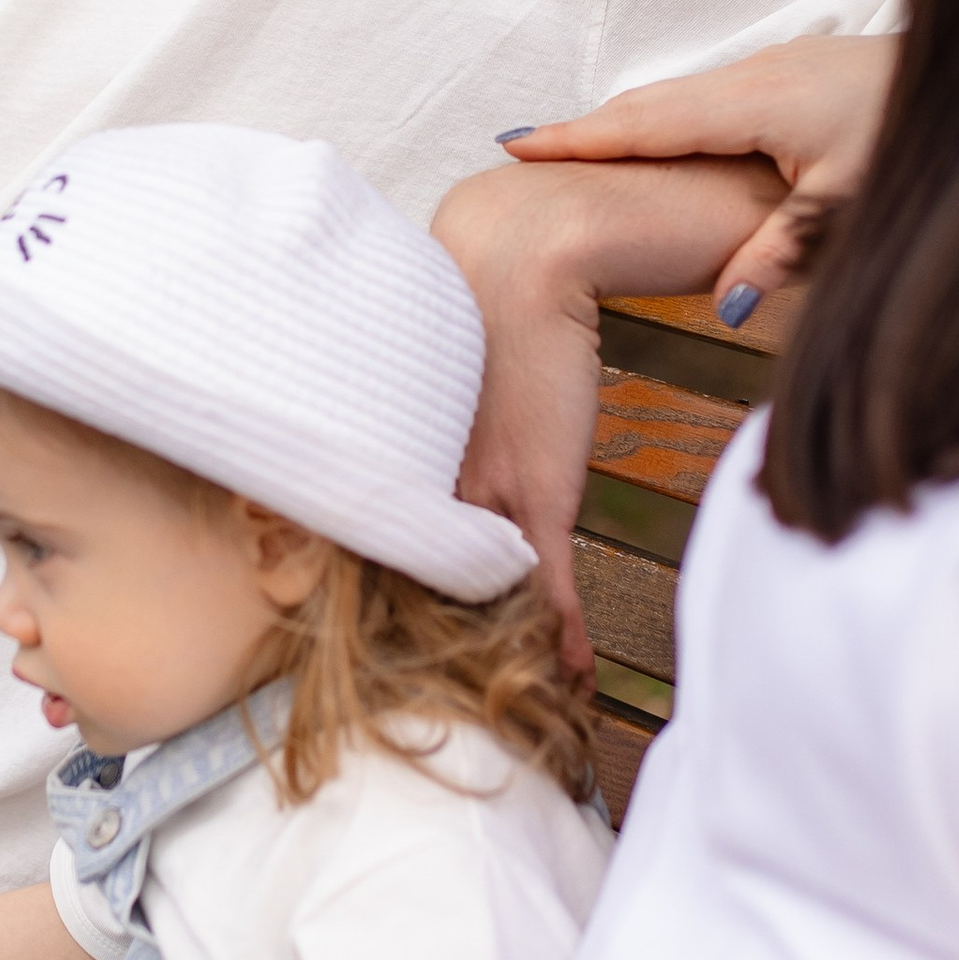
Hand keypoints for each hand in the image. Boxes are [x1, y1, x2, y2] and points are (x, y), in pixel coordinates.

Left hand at [434, 149, 789, 672]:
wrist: (524, 250)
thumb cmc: (487, 303)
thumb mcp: (444, 377)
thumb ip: (437, 429)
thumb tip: (446, 460)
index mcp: (404, 461)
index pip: (388, 558)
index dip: (393, 612)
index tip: (390, 660)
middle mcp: (434, 485)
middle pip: (426, 592)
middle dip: (438, 656)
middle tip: (442, 709)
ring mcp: (485, 490)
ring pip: (486, 595)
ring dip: (508, 654)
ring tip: (522, 708)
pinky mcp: (539, 487)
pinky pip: (546, 581)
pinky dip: (559, 630)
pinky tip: (570, 673)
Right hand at [501, 30, 900, 313]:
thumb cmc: (920, 137)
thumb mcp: (852, 206)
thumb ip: (784, 252)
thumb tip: (724, 307)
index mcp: (756, 104)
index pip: (646, 125)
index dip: (578, 141)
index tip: (514, 148)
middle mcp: (755, 76)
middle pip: (648, 104)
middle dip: (584, 129)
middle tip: (517, 151)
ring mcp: (775, 69)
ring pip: (677, 97)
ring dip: (622, 122)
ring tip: (570, 151)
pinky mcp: (795, 74)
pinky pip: (706, 97)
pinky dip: (664, 118)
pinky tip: (659, 141)